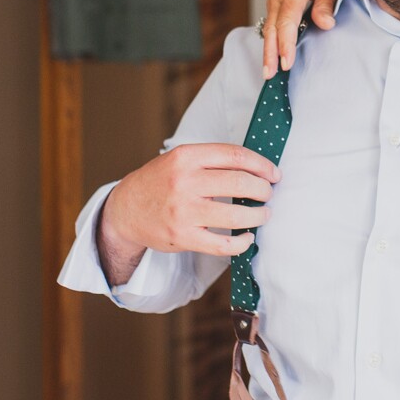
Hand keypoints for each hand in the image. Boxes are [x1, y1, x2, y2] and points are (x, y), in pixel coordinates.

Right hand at [100, 143, 279, 282]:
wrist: (126, 210)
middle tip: (268, 194)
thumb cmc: (159, 182)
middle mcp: (184, 182)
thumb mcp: (178, 160)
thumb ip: (210, 161)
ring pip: (236, 215)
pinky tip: (247, 238)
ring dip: (258, 215)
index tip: (273, 173)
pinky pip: (222, 244)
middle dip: (263, 189)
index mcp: (186, 157)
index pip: (235, 155)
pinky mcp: (182, 237)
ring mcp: (183, 211)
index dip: (261, 164)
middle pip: (240, 182)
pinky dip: (242, 242)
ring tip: (263, 214)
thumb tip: (255, 168)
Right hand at [261, 0, 353, 77]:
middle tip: (270, 75)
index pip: (286, 22)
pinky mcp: (276, 1)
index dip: (285, 45)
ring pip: (268, 27)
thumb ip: (327, 2)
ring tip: (268, 71)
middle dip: (270, 53)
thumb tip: (325, 24)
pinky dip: (270, 40)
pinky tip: (272, 54)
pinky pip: (271, 23)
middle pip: (272, 28)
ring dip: (268, 49)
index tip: (286, 64)